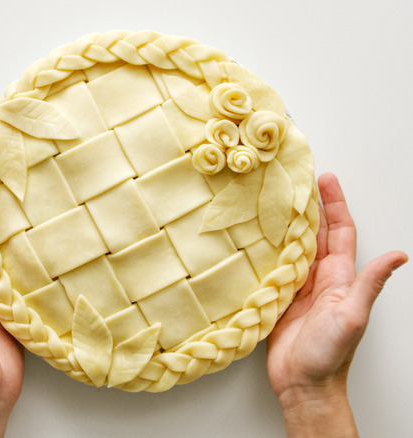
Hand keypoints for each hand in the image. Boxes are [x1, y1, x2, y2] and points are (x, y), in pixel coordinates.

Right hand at [266, 173, 406, 436]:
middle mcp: (321, 279)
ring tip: (277, 202)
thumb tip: (399, 255)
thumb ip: (370, 284)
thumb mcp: (353, 315)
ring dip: (290, 224)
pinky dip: (270, 250)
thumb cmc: (330, 354)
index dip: (335, 205)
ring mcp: (300, 289)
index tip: (325, 180)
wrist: (304, 384)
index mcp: (340, 278)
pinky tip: (260, 239)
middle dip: (311, 207)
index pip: (339, 233)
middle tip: (298, 182)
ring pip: (296, 248)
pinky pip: (276, 268)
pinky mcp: (280, 300)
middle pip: (317, 235)